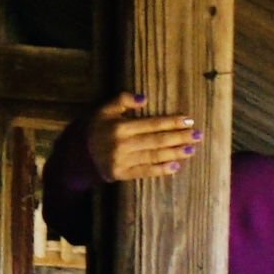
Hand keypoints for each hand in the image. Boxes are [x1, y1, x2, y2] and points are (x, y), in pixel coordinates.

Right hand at [74, 93, 203, 188]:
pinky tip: (175, 166)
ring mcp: (122, 161)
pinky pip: (144, 172)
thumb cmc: (93, 128)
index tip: (189, 120)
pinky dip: (160, 170)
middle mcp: (122, 145)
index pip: (151, 124)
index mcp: (119, 127)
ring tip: (191, 149)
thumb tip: (144, 98)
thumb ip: (122, 101)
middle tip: (198, 135)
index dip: (171, 122)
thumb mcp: (103, 109)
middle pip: (156, 141)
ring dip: (174, 153)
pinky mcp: (121, 174)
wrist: (75, 154)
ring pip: (153, 156)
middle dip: (179, 138)